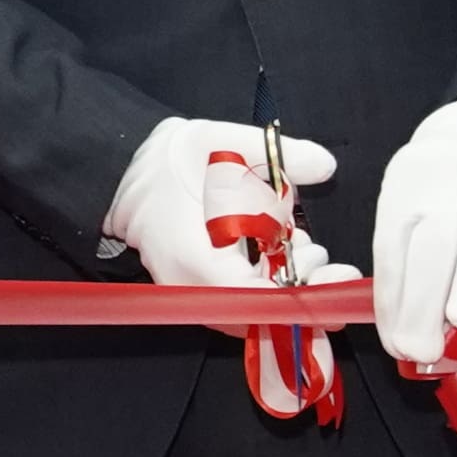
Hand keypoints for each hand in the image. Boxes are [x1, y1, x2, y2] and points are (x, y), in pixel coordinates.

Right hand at [105, 116, 336, 291]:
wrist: (119, 169)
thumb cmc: (168, 158)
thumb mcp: (222, 140)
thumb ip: (277, 154)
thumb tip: (327, 166)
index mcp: (195, 257)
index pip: (257, 299)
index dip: (303, 297)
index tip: (336, 279)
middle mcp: (191, 287)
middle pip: (258, 315)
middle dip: (301, 291)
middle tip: (323, 257)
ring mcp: (189, 292)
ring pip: (251, 310)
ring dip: (286, 283)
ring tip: (305, 246)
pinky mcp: (194, 287)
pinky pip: (238, 298)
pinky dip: (266, 280)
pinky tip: (282, 249)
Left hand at [371, 92, 456, 371]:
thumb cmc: (450, 186)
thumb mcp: (417, 208)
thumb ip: (416, 264)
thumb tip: (415, 336)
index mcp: (403, 201)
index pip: (392, 259)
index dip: (394, 307)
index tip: (399, 347)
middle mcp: (441, 194)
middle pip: (430, 251)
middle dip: (423, 307)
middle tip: (423, 352)